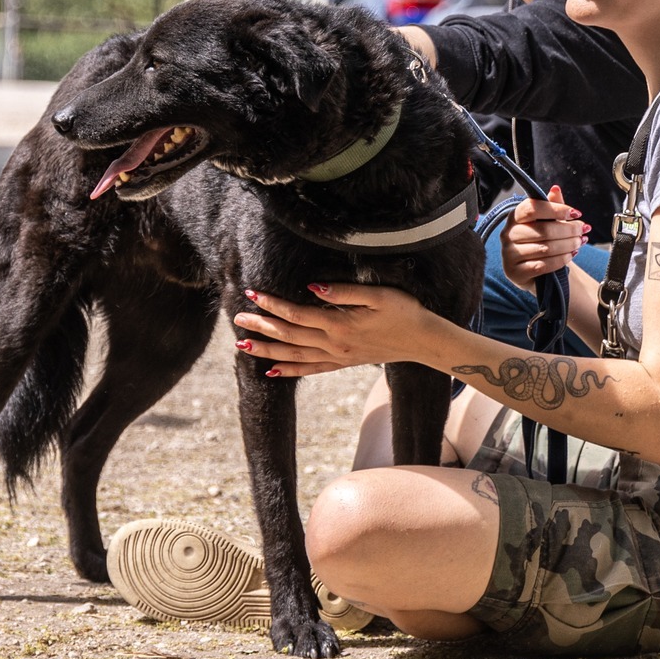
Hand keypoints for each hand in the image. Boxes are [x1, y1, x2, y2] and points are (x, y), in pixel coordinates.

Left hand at [233, 283, 438, 377]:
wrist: (422, 340)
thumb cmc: (404, 311)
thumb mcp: (379, 294)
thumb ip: (344, 291)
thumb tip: (312, 286)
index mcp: (340, 324)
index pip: (297, 314)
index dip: (273, 304)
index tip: (253, 293)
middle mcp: (334, 344)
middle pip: (289, 336)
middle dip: (262, 327)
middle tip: (237, 318)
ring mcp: (337, 357)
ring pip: (294, 355)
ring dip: (267, 351)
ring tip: (242, 346)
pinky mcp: (343, 363)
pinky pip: (311, 370)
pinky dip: (290, 371)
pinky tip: (272, 372)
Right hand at [499, 185, 588, 292]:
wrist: (535, 270)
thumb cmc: (542, 240)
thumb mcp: (548, 221)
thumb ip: (552, 206)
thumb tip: (555, 189)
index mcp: (515, 216)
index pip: (533, 208)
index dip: (556, 210)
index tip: (576, 213)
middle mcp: (508, 233)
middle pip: (543, 229)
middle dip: (568, 230)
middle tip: (583, 231)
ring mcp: (509, 254)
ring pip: (545, 248)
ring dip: (567, 246)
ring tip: (579, 243)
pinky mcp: (514, 272)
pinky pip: (542, 265)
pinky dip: (560, 260)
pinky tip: (570, 256)